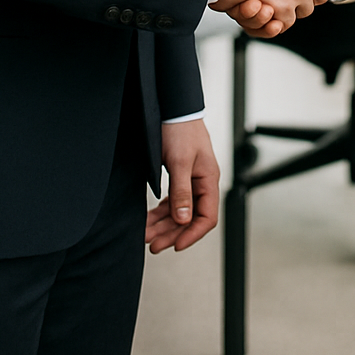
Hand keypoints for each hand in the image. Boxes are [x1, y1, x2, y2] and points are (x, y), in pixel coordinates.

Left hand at [145, 118, 219, 253]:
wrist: (172, 108)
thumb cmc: (180, 129)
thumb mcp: (180, 162)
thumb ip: (182, 192)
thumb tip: (184, 220)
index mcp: (208, 180)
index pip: (207, 217)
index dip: (192, 234)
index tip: (175, 246)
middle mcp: (201, 183)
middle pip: (190, 218)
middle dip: (171, 233)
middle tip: (152, 244)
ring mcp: (191, 180)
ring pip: (179, 211)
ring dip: (163, 224)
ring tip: (145, 234)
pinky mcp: (179, 176)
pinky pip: (172, 202)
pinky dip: (160, 212)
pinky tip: (150, 219)